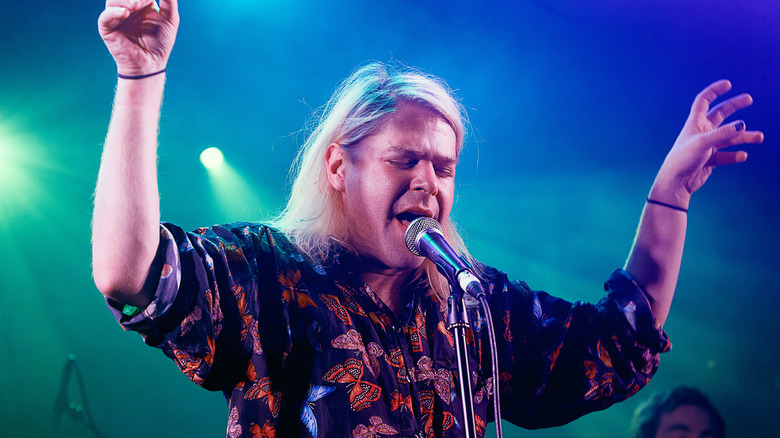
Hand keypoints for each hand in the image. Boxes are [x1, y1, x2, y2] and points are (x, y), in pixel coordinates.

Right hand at [98, 0, 178, 75]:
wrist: (151, 64)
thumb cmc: (160, 43)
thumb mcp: (170, 20)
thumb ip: (169, 1)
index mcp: (141, 4)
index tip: (150, 0)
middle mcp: (127, 8)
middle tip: (143, 1)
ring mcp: (116, 17)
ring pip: (112, 1)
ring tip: (136, 5)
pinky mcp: (107, 28)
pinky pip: (105, 16)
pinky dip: (114, 11)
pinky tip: (126, 13)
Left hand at [651, 80, 763, 206]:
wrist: (676, 183)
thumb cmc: (683, 159)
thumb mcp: (703, 143)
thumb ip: (723, 134)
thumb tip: (742, 125)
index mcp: (695, 123)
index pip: (703, 101)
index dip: (714, 91)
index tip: (728, 84)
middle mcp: (702, 132)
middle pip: (720, 114)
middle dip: (734, 106)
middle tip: (749, 99)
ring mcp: (707, 145)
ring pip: (729, 137)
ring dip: (744, 137)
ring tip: (759, 137)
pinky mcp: (711, 159)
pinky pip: (727, 155)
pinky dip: (735, 155)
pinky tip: (742, 156)